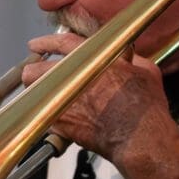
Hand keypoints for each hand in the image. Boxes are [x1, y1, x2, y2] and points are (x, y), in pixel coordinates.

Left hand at [21, 32, 174, 163]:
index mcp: (93, 59)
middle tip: (36, 72)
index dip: (46, 42)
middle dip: (34, 70)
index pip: (61, 43)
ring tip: (42, 94)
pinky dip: (48, 115)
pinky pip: (44, 116)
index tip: (37, 44)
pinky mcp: (63, 124)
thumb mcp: (145, 70)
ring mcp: (64, 101)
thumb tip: (124, 57)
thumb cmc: (145, 106)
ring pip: (33, 93)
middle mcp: (73, 77)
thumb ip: (127, 59)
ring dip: (36, 92)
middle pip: (35, 69)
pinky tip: (55, 117)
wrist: (140, 136)